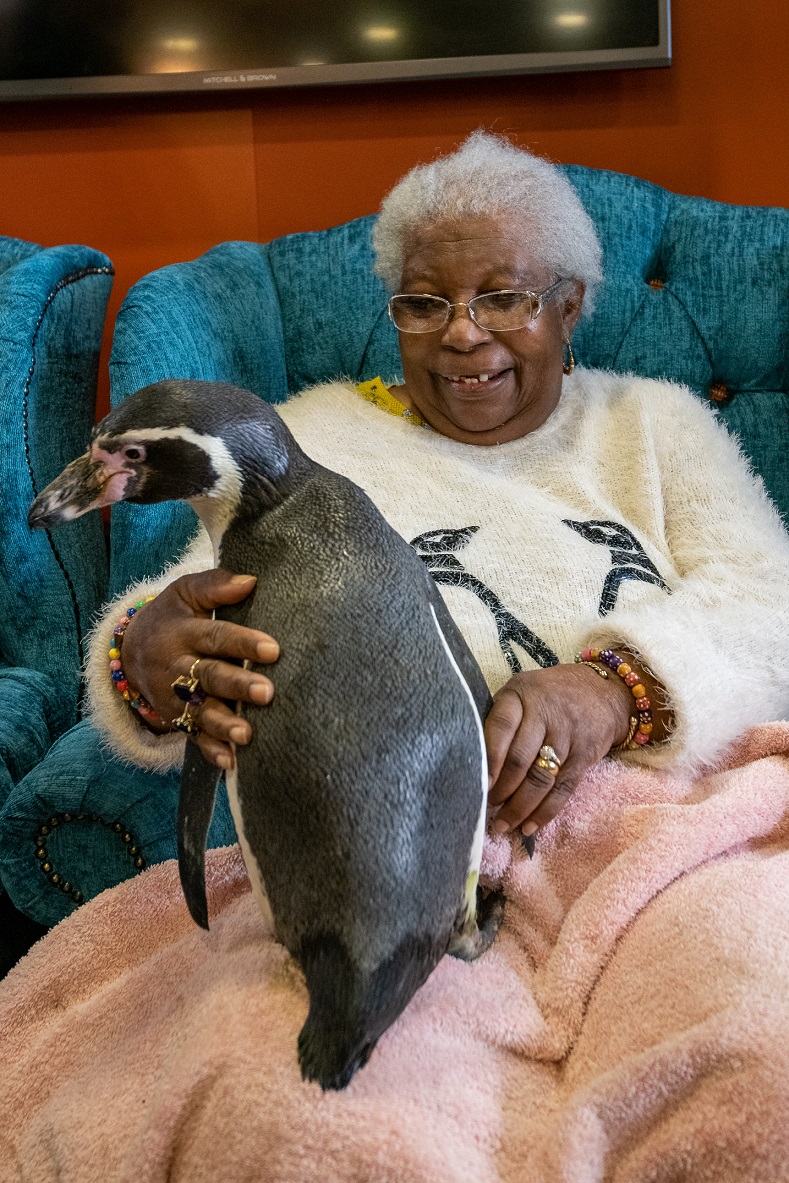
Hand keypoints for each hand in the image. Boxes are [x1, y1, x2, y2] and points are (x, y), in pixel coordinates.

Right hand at [120, 569, 279, 768]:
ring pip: (200, 711)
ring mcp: (175, 696)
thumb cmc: (173, 616)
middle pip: (209, 676)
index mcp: (183, 632)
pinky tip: (229, 762)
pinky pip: (193, 736)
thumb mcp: (185, 592)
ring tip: (246, 734)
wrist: (130, 649)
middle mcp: (177, 666)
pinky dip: (210, 751)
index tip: (273, 649)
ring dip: (223, 724)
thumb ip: (215, 585)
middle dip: (237, 685)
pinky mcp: (177, 718)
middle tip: (267, 692)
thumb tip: (250, 581)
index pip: (216, 636)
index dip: (243, 642)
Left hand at [484, 663, 633, 837]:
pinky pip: (563, 789)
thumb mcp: (522, 691)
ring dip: (520, 807)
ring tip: (503, 825)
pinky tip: (529, 826)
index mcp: (521, 695)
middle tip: (487, 808)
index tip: (479, 784)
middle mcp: (545, 713)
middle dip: (502, 790)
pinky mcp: (584, 756)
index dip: (490, 758)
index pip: (501, 727)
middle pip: (520, 759)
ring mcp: (567, 735)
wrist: (604, 692)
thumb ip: (501, 718)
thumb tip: (473, 761)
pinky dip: (545, 812)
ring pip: (541, 779)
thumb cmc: (549, 694)